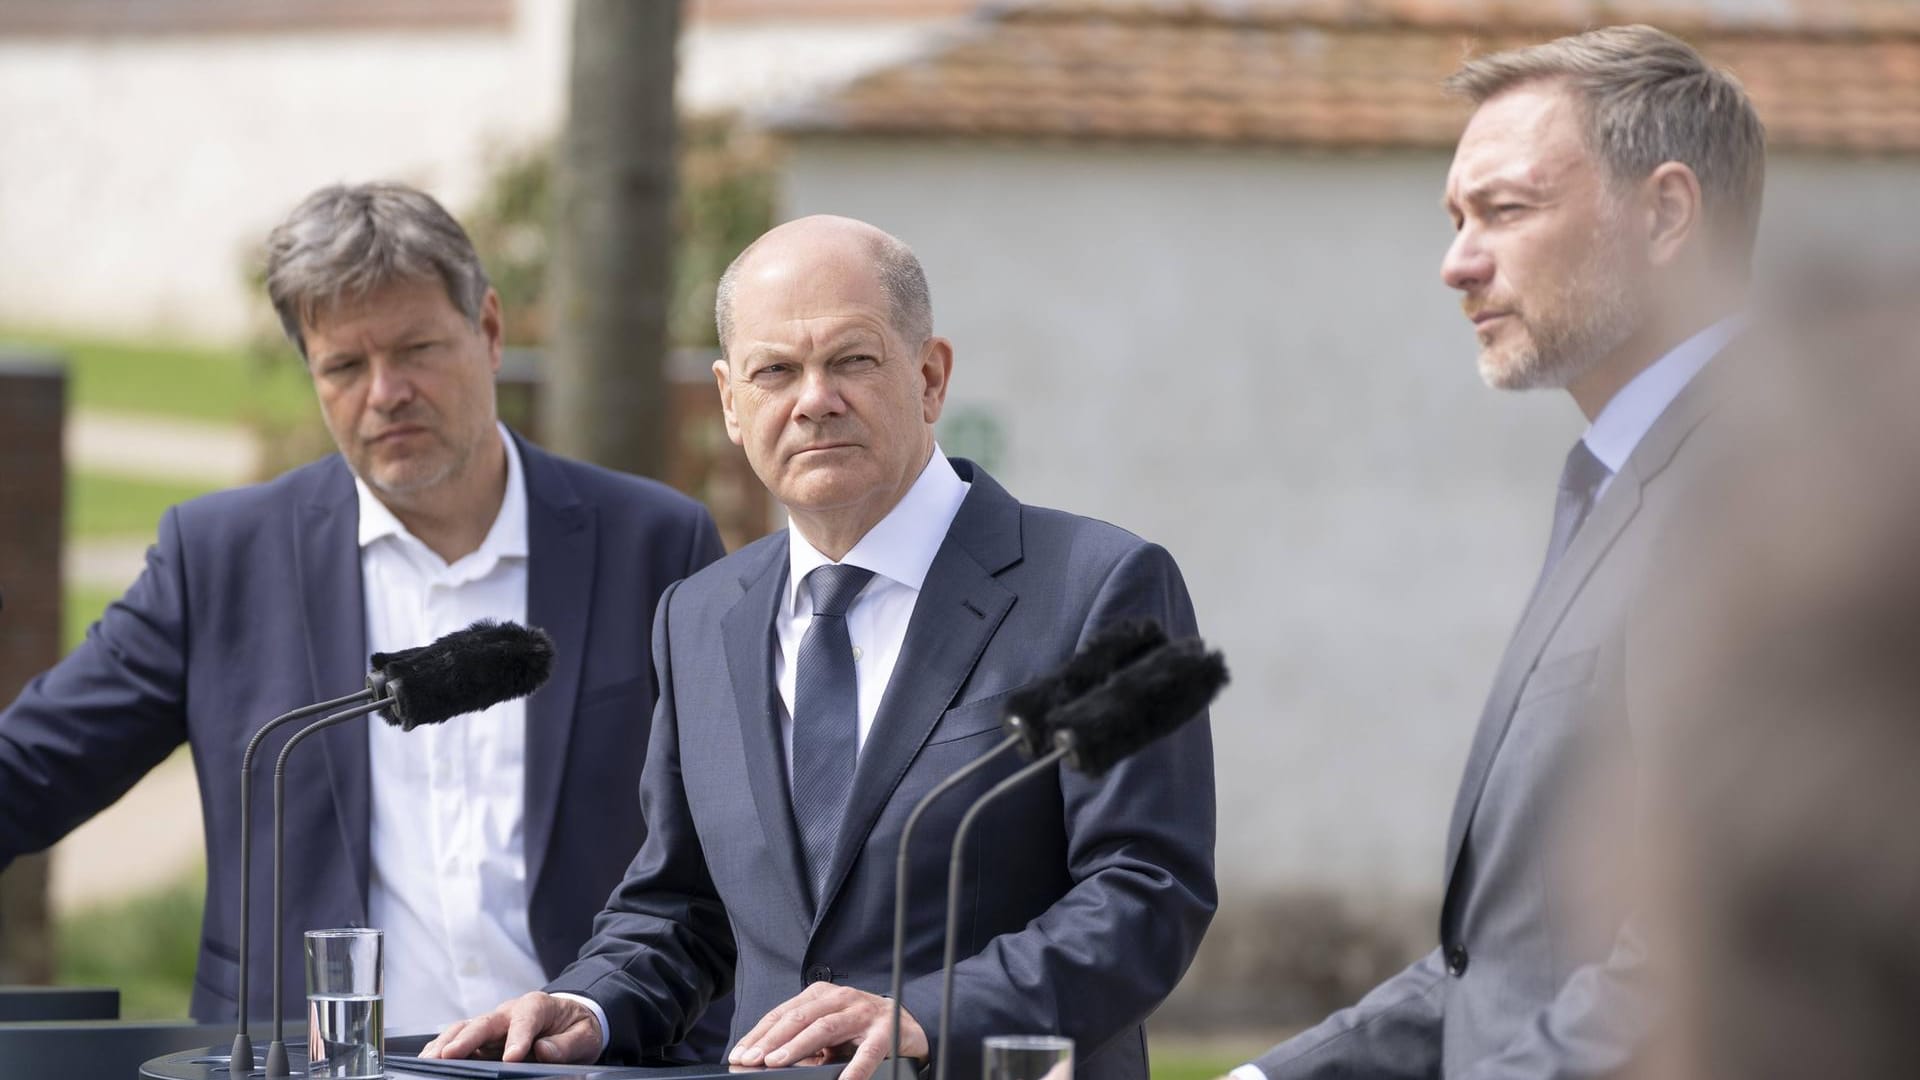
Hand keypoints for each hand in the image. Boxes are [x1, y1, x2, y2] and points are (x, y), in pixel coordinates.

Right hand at [418, 991, 601, 1063]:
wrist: (570, 1019)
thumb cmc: (576, 1027)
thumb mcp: (584, 1036)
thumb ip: (566, 1044)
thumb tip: (545, 1050)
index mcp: (537, 1006)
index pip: (526, 1020)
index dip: (518, 1039)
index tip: (512, 1058)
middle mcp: (509, 1011)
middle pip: (485, 1022)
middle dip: (467, 1039)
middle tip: (450, 1056)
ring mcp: (492, 1024)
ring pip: (464, 1029)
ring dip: (445, 1044)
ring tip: (429, 1061)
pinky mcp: (482, 1037)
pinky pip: (457, 1039)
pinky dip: (441, 1048)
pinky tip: (429, 1060)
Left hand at [728, 984, 926, 1079]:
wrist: (907, 1024)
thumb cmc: (858, 1028)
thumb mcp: (827, 1029)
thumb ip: (803, 1040)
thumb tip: (769, 1060)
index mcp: (822, 995)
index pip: (784, 1013)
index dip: (759, 1033)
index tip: (740, 1053)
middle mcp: (841, 998)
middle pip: (799, 1017)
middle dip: (770, 1040)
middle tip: (751, 1059)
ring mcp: (863, 1013)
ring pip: (824, 1027)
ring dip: (798, 1046)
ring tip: (777, 1061)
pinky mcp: (885, 1031)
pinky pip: (868, 1052)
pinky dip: (854, 1069)